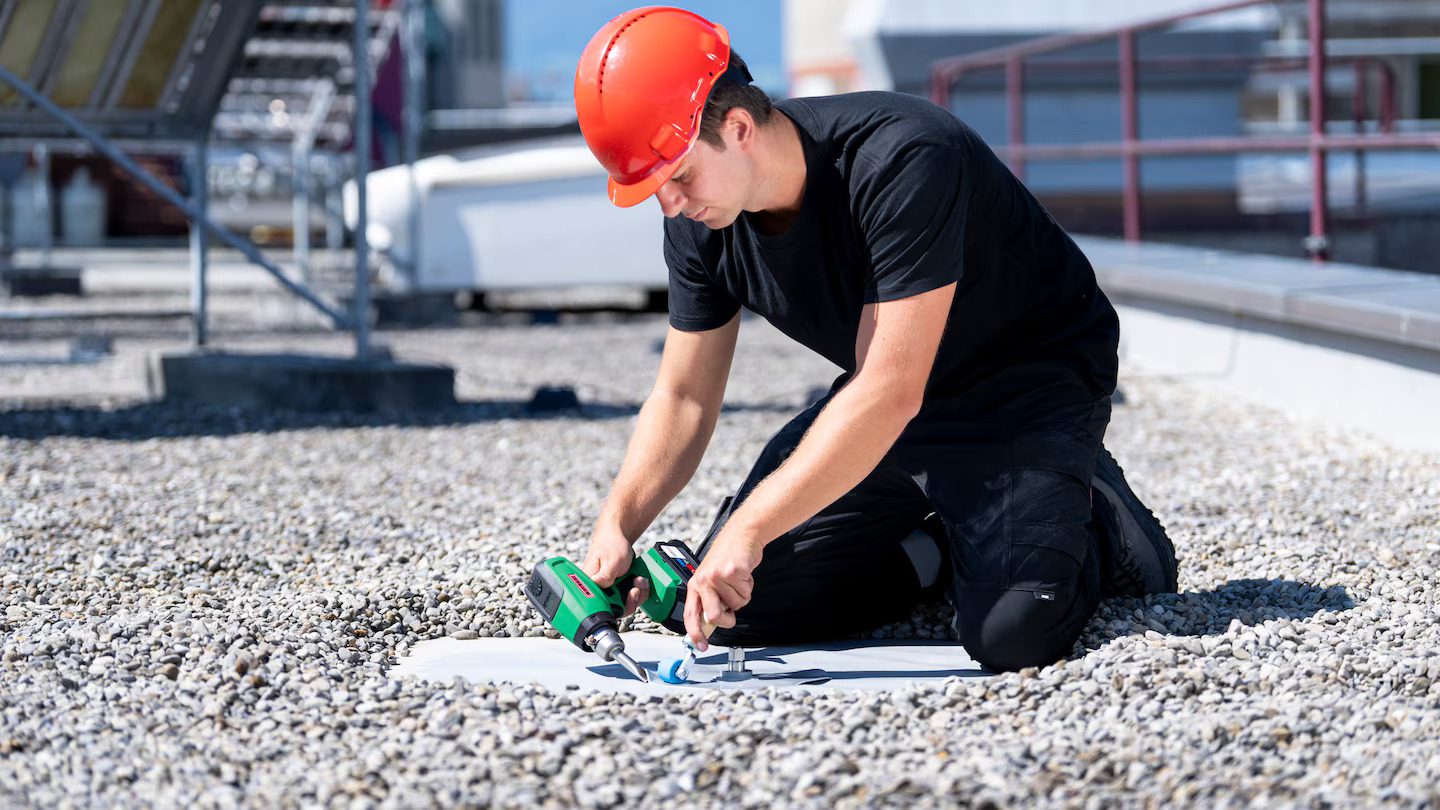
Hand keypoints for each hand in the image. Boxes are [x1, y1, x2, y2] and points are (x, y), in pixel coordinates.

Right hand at [582, 524, 647, 615]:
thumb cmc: (610, 545)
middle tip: (636, 586)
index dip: (617, 606)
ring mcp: (609, 589)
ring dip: (637, 594)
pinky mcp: (618, 588)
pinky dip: (639, 590)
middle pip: (615, 608)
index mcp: (591, 585)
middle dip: (631, 599)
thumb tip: (597, 590)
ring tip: (640, 580)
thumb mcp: (610, 562)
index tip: (629, 595)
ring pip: (625, 603)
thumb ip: (604, 577)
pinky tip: (640, 580)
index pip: (601, 607)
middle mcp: (599, 590)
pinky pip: (630, 596)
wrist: (617, 535)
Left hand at [683, 530, 762, 650]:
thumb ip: (710, 599)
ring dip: (742, 596)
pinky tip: (744, 573)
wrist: (741, 535)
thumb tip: (711, 625)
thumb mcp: (711, 578)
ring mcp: (717, 576)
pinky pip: (746, 593)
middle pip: (713, 616)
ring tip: (738, 580)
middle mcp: (703, 580)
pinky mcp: (733, 571)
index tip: (701, 646)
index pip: (691, 614)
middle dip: (727, 620)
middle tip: (732, 614)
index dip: (695, 633)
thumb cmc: (727, 559)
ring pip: (736, 605)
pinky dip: (749, 587)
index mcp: (695, 585)